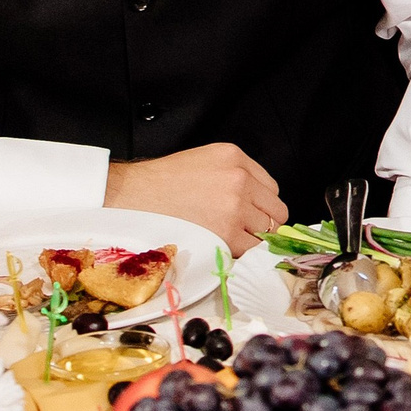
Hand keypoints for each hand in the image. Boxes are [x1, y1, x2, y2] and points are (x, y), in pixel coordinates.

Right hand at [104, 142, 288, 255]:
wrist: (134, 196)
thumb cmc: (162, 182)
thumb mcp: (204, 160)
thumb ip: (234, 174)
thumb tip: (255, 201)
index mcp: (235, 157)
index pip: (271, 188)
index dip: (261, 204)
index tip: (251, 214)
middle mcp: (240, 179)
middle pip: (276, 211)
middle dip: (263, 223)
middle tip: (244, 230)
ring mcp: (236, 206)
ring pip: (266, 232)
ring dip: (252, 239)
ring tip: (228, 239)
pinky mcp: (227, 232)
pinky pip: (250, 249)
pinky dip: (242, 253)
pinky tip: (224, 247)